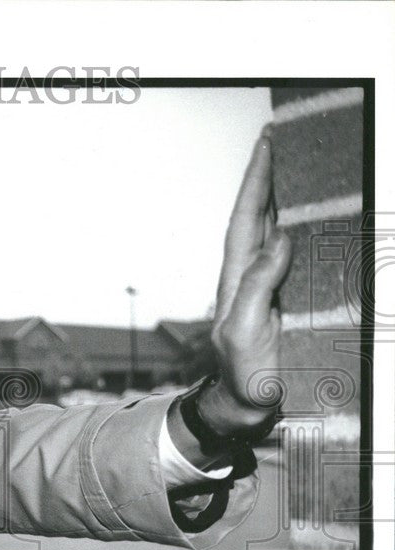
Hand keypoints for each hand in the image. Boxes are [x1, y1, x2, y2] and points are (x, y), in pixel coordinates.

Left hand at [201, 135, 291, 432]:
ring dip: (289, 197)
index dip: (255, 181)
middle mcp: (252, 273)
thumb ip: (256, 285)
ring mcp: (271, 285)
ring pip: (280, 230)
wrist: (250, 406)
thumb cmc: (242, 373)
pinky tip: (318, 214)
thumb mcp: (242, 330)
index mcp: (236, 276)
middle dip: (271, 177)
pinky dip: (308, 230)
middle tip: (285, 139)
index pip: (245, 218)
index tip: (266, 145)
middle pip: (261, 215)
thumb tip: (279, 237)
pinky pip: (300, 255)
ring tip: (302, 163)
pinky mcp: (290, 298)